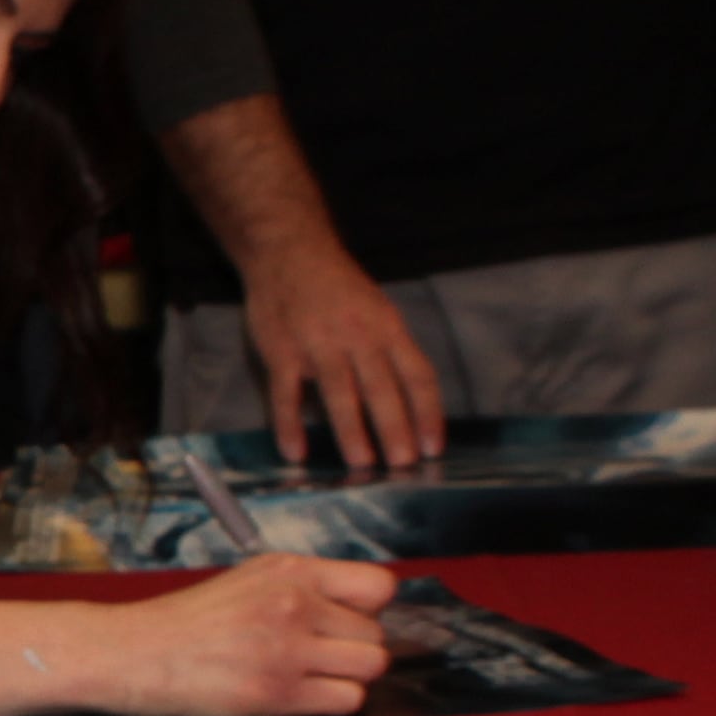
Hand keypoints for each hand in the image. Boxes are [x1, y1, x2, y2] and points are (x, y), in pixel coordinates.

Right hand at [87, 554, 394, 715]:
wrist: (134, 651)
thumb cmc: (187, 621)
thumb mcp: (248, 580)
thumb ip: (303, 588)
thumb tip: (360, 613)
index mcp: (290, 570)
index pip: (380, 586)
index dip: (369, 610)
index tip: (346, 622)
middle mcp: (293, 603)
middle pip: (376, 635)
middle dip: (353, 650)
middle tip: (316, 657)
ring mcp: (286, 649)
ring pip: (370, 667)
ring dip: (347, 677)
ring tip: (309, 677)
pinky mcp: (276, 693)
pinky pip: (347, 700)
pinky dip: (330, 703)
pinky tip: (298, 696)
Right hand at [243, 248, 443, 470]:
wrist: (288, 250)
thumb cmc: (337, 286)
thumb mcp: (377, 309)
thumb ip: (389, 351)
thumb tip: (406, 402)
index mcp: (387, 327)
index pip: (417, 375)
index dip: (428, 414)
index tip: (434, 447)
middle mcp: (357, 336)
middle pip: (382, 388)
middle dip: (396, 429)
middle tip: (404, 465)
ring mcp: (317, 344)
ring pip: (339, 393)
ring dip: (352, 431)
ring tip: (363, 464)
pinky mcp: (281, 351)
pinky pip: (286, 394)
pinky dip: (289, 425)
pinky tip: (296, 452)